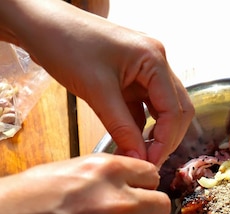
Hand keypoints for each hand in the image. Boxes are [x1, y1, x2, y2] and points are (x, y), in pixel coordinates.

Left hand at [0, 0, 193, 165]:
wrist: (39, 23)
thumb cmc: (65, 43)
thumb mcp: (96, 91)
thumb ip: (121, 127)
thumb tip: (138, 158)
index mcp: (154, 59)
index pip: (174, 109)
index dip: (166, 140)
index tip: (152, 162)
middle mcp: (156, 61)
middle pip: (177, 109)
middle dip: (166, 138)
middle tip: (150, 162)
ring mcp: (145, 68)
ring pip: (163, 108)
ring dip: (155, 132)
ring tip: (140, 154)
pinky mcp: (131, 75)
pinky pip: (144, 105)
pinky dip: (140, 125)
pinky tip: (130, 140)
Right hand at [0, 154, 170, 213]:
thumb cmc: (20, 198)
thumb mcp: (67, 170)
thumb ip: (106, 176)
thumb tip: (133, 183)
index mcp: (108, 171)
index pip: (152, 175)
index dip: (143, 183)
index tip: (135, 189)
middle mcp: (118, 203)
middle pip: (161, 206)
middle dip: (148, 208)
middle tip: (128, 212)